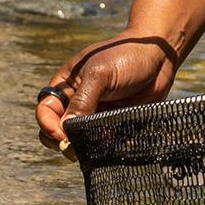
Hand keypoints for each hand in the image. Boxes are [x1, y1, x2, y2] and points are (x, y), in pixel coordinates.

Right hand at [35, 32, 181, 150]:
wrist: (159, 57)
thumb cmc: (125, 56)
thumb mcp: (100, 74)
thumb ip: (82, 101)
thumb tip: (65, 130)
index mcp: (65, 86)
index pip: (45, 111)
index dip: (48, 125)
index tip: (62, 135)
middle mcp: (76, 102)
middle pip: (57, 131)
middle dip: (62, 141)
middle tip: (75, 147)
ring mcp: (94, 114)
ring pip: (78, 140)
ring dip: (84, 146)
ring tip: (98, 143)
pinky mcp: (112, 125)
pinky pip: (101, 143)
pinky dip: (102, 148)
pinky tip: (110, 144)